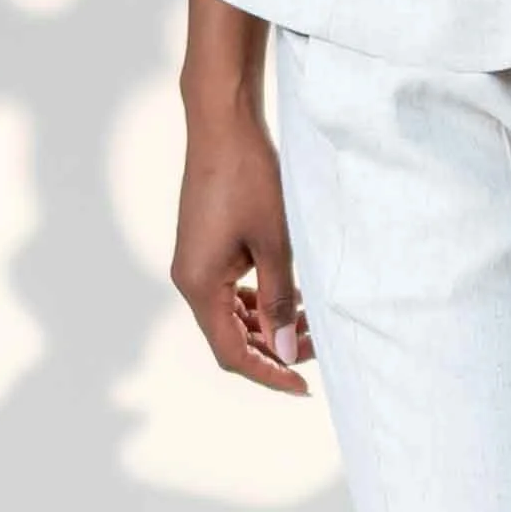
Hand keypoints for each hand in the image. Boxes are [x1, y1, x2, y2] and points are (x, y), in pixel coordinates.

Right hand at [172, 95, 315, 395]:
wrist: (224, 125)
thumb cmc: (250, 178)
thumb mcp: (275, 244)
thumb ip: (281, 301)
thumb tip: (288, 351)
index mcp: (199, 285)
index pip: (232, 352)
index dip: (270, 374)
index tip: (305, 386)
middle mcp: (190, 280)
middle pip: (232, 337)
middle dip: (275, 347)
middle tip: (320, 341)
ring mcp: (196, 263)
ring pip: (234, 315)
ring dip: (270, 323)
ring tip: (312, 317)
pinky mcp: (206, 248)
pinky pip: (232, 291)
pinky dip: (261, 300)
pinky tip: (293, 293)